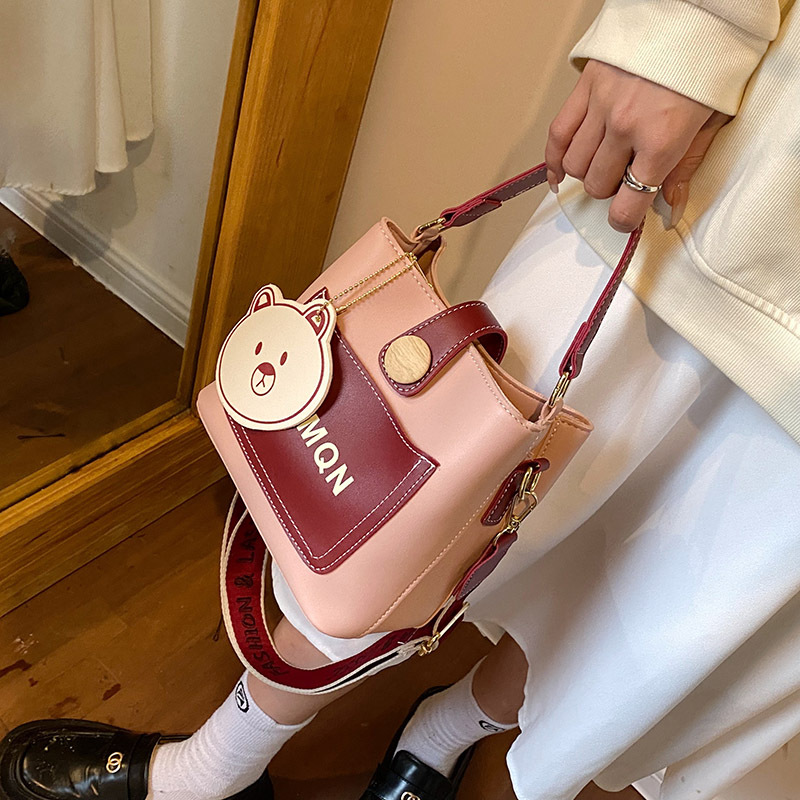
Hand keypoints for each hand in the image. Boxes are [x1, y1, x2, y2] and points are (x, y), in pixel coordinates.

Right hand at [546, 60, 730, 231]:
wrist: (697, 10)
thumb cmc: (708, 63)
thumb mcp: (713, 122)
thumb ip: (686, 168)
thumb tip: (670, 208)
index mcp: (662, 141)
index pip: (627, 204)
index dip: (624, 220)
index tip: (625, 219)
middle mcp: (626, 128)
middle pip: (597, 185)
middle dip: (609, 190)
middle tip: (623, 180)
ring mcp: (602, 107)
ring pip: (575, 165)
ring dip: (587, 173)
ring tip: (603, 165)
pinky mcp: (586, 88)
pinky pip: (557, 134)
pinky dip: (554, 159)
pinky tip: (558, 173)